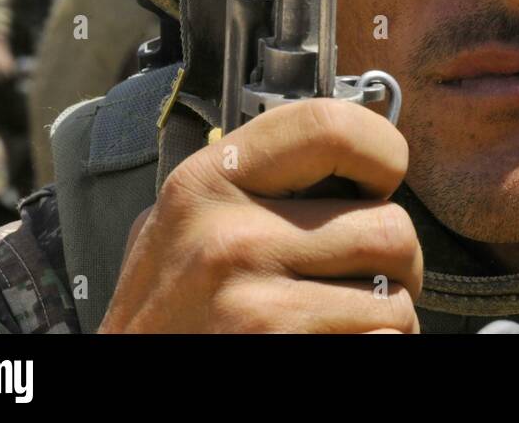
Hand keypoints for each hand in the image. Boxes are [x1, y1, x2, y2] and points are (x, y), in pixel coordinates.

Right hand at [99, 98, 421, 332]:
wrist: (123, 397)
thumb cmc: (158, 320)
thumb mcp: (180, 226)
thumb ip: (249, 182)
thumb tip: (347, 146)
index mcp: (206, 185)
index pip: (331, 124)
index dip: (381, 151)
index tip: (380, 180)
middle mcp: (229, 240)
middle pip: (388, 225)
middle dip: (393, 260)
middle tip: (363, 277)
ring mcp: (254, 305)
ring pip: (395, 297)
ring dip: (384, 314)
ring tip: (337, 318)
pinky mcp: (281, 352)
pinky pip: (384, 343)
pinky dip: (375, 348)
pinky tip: (329, 343)